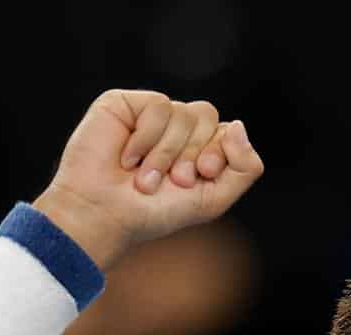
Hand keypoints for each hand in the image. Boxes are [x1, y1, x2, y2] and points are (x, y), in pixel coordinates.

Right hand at [32, 90, 263, 270]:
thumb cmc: (155, 213)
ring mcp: (151, 115)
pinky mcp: (127, 104)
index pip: (228, 132)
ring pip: (184, 112)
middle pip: (207, 116)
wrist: (105, 215)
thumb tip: (240, 125)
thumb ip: (245, 168)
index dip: (219, 152)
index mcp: (199, 149)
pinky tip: (128, 158)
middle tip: (175, 180)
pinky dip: (147, 138)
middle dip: (193, 152)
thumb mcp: (213, 200)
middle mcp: (177, 129)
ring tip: (145, 178)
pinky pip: (159, 106)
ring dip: (167, 153)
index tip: (202, 175)